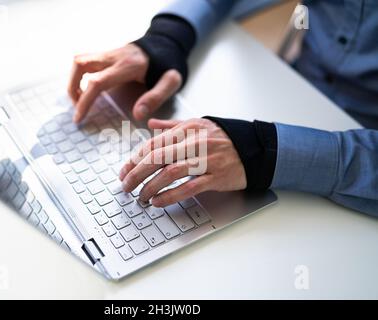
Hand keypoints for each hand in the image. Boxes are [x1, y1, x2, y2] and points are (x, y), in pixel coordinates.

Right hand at [67, 44, 181, 122]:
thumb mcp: (170, 82)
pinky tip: (87, 89)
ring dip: (74, 81)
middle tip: (78, 107)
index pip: (97, 82)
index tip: (79, 117)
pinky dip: (80, 76)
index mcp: (128, 65)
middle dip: (72, 88)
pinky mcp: (107, 54)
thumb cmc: (168, 65)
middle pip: (80, 65)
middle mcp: (114, 56)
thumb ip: (155, 98)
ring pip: (79, 61)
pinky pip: (86, 62)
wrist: (167, 43)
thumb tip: (138, 115)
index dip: (85, 101)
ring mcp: (109, 53)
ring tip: (80, 99)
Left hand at [119, 118, 246, 206]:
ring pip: (170, 173)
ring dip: (151, 187)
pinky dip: (170, 196)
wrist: (254, 147)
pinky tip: (158, 201)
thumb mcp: (197, 125)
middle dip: (137, 173)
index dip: (135, 158)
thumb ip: (172, 125)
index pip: (153, 143)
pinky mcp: (216, 177)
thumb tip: (150, 123)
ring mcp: (206, 160)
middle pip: (157, 157)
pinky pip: (189, 187)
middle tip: (126, 186)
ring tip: (140, 197)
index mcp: (186, 129)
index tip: (124, 171)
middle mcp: (194, 142)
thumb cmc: (223, 137)